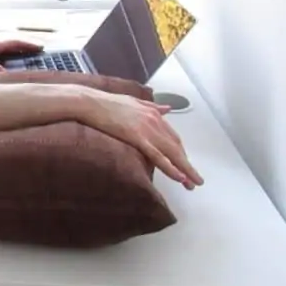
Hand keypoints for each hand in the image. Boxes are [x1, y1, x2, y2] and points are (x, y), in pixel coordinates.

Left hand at [0, 38, 42, 72]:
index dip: (28, 43)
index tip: (40, 47)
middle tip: (42, 48)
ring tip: (34, 49)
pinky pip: (6, 45)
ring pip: (12, 42)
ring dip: (22, 44)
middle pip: (16, 40)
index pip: (15, 41)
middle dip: (29, 42)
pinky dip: (15, 47)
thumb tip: (3, 72)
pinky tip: (17, 52)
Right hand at [78, 86, 203, 189]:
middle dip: (187, 165)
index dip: (181, 152)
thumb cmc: (106, 102)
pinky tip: (179, 177)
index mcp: (154, 113)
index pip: (173, 137)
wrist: (90, 102)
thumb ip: (152, 106)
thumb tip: (167, 109)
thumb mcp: (134, 101)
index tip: (185, 164)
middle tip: (195, 180)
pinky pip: (158, 156)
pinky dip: (170, 167)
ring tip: (192, 184)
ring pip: (171, 153)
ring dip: (185, 170)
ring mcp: (147, 130)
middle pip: (177, 147)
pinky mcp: (137, 137)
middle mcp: (155, 121)